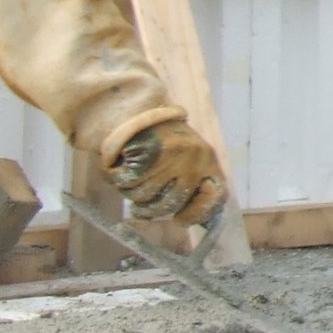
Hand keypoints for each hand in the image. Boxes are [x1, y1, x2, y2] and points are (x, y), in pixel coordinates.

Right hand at [111, 120, 225, 226]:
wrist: (142, 112)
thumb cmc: (167, 141)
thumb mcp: (190, 157)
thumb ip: (191, 183)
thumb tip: (186, 216)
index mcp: (209, 161)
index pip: (214, 197)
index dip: (197, 214)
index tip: (179, 221)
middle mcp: (193, 161)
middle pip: (170, 204)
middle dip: (152, 209)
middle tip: (143, 208)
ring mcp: (169, 158)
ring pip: (144, 197)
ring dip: (133, 194)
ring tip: (134, 180)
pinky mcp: (144, 154)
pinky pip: (127, 184)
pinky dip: (119, 181)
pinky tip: (122, 170)